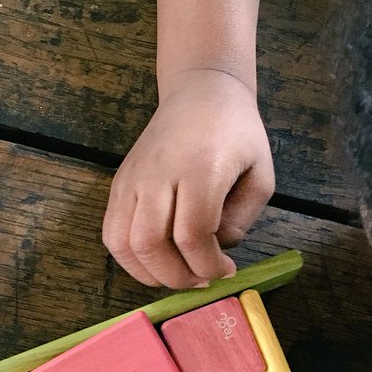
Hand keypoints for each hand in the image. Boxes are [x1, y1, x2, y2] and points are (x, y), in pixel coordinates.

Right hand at [102, 69, 274, 287]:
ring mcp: (132, 179)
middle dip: (178, 276)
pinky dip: (130, 258)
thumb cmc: (237, 134)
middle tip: (200, 279)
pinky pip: (111, 233)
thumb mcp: (260, 176)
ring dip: (149, 273)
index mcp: (199, 169)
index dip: (208, 265)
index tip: (225, 269)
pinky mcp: (119, 184)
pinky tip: (155, 261)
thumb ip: (242, 220)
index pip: (192, 235)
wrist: (201, 93)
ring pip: (123, 243)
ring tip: (176, 273)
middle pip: (151, 244)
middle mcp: (159, 174)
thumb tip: (215, 251)